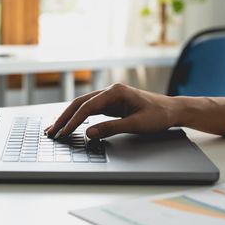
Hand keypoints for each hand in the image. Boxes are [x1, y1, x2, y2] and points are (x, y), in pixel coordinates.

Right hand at [45, 83, 178, 138]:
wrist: (173, 110)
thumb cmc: (159, 115)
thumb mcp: (136, 124)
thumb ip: (111, 128)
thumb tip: (88, 133)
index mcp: (115, 91)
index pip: (87, 107)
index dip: (73, 121)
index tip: (63, 133)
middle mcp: (110, 91)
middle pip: (80, 103)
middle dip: (64, 118)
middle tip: (51, 132)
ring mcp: (110, 96)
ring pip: (83, 106)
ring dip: (69, 117)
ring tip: (56, 129)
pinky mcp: (111, 104)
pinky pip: (90, 110)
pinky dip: (79, 118)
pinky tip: (70, 124)